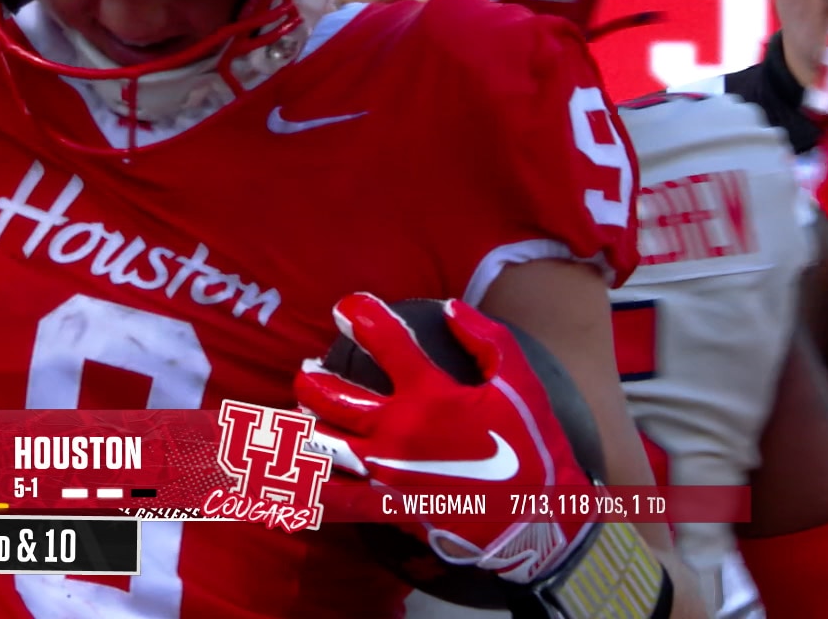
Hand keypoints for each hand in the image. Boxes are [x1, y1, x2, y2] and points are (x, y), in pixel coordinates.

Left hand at [294, 293, 598, 584]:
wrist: (539, 520)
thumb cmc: (533, 446)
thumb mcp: (520, 384)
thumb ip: (485, 340)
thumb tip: (449, 308)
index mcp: (430, 395)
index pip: (383, 339)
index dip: (360, 314)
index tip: (347, 307)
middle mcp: (399, 429)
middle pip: (331, 395)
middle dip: (312, 377)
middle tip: (311, 369)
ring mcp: (387, 470)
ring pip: (322, 441)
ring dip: (305, 421)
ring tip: (304, 411)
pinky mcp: (387, 504)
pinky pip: (335, 495)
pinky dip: (307, 483)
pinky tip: (288, 471)